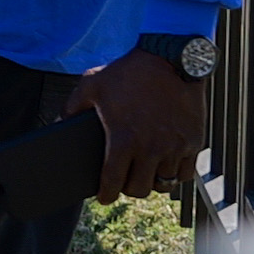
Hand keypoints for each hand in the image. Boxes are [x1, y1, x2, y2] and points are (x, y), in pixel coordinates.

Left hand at [60, 42, 212, 201]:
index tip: (104, 196)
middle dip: (128, 188)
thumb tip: (60, 123)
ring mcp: (175, 147)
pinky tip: (166, 165)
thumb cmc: (129, 71)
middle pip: (139, 190)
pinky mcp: (194, 142)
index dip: (106, 195)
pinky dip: (175, 173)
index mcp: (124, 139)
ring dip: (152, 181)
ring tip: (145, 172)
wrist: (171, 57)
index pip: (113, 182)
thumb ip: (72, 106)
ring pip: (164, 184)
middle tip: (124, 180)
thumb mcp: (92, 85)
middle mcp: (151, 148)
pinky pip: (186, 173)